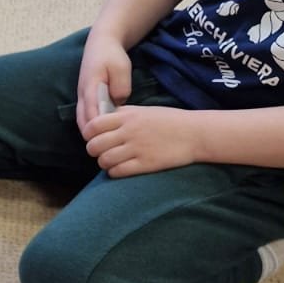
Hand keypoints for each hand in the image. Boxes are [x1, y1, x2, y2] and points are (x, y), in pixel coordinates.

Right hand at [77, 28, 132, 138]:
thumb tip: (119, 102)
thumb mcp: (121, 67)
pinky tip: (102, 134)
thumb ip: (121, 86)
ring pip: (81, 120)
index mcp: (90, 87)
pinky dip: (90, 126)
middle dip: (93, 136)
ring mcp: (81, 96)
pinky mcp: (85, 97)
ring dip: (90, 133)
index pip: (91, 114)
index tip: (109, 141)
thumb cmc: (112, 55)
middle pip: (83, 121)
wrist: (101, 42)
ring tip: (104, 145)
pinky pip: (84, 116)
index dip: (98, 130)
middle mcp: (82, 94)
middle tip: (107, 149)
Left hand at [83, 104, 199, 177]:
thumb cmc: (169, 120)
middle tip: (101, 152)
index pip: (93, 125)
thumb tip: (101, 119)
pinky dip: (114, 172)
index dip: (88, 134)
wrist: (195, 133)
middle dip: (94, 150)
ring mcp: (137, 148)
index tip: (92, 137)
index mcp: (127, 116)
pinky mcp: (146, 164)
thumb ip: (122, 114)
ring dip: (104, 163)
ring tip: (110, 161)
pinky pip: (118, 171)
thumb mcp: (144, 110)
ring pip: (104, 160)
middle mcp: (129, 132)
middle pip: (94, 145)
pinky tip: (119, 169)